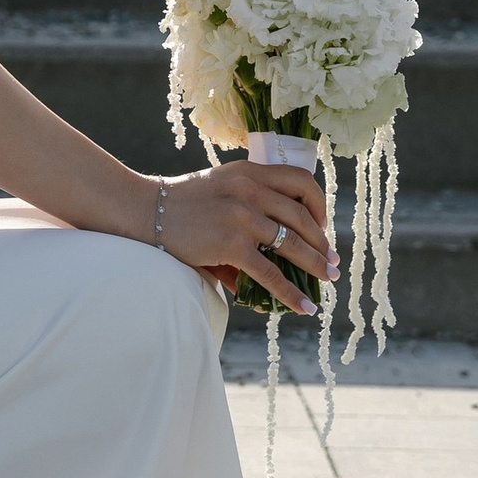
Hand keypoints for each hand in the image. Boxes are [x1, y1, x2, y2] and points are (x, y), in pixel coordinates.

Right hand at [154, 158, 334, 316]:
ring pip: (292, 244)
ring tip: (327, 279)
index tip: (322, 223)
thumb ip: (249, 212)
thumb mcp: (220, 191)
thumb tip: (273, 253)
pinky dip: (291, 292)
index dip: (318, 203)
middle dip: (322, 242)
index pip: (300, 180)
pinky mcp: (231, 243)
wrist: (145, 210)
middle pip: (301, 216)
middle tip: (332, 261)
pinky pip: (270, 272)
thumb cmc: (182, 204)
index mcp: (249, 171)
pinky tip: (304, 305)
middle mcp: (249, 188)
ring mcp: (241, 216)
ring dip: (315, 265)